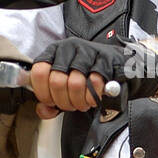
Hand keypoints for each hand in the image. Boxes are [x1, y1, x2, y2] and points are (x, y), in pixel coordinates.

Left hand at [30, 38, 157, 113]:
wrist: (119, 67)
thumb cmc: (88, 77)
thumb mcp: (64, 88)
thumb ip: (50, 101)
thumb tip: (43, 110)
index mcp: (54, 52)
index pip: (39, 72)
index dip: (44, 92)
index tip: (51, 101)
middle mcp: (68, 47)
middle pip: (56, 80)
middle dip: (63, 101)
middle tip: (71, 105)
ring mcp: (87, 51)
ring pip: (75, 83)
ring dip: (79, 101)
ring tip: (83, 103)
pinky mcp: (105, 59)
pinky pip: (95, 83)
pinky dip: (93, 97)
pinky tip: (94, 99)